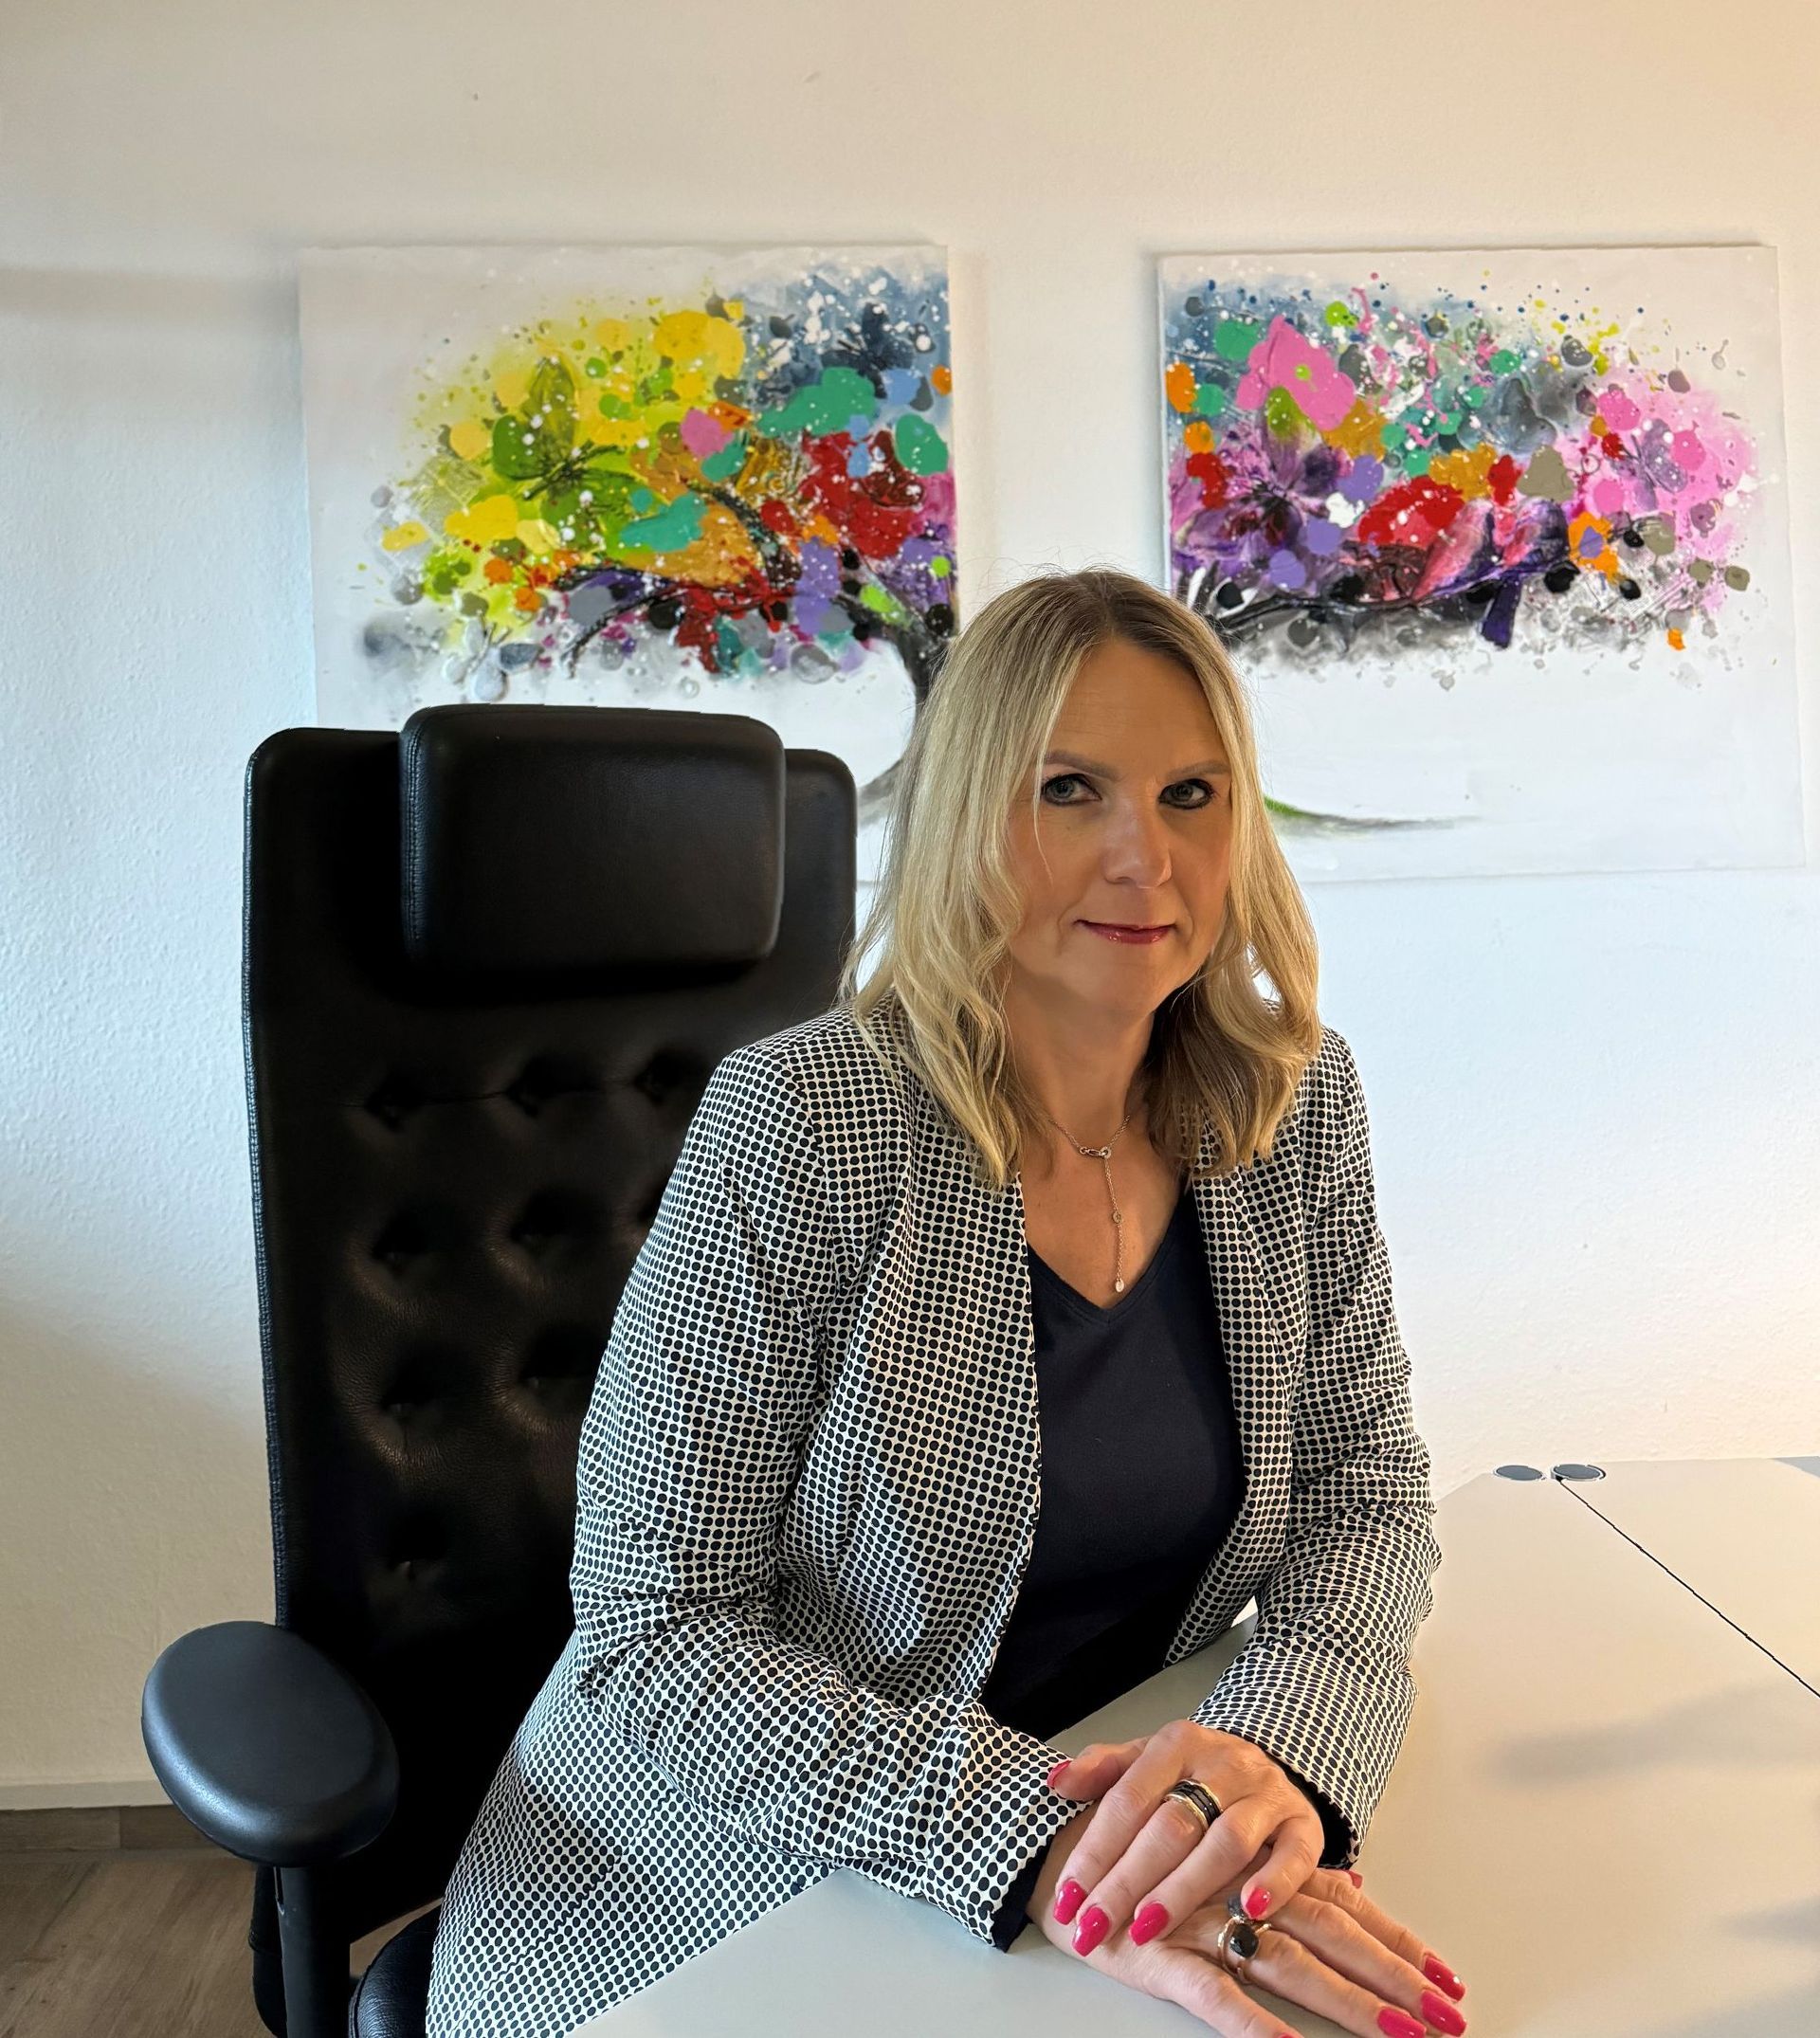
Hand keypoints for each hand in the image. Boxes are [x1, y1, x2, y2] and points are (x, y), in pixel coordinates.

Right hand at [1029, 1805, 1469, 2037]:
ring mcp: (1201, 1922)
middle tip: (1448, 2020)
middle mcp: (1238, 1888)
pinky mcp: (1158, 1956)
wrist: (1052, 1847)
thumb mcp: (1212, 1844)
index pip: (1342, 1902)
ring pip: (1289, 1964)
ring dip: (1348, 2004)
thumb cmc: (1134, 1846)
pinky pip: (1215, 1996)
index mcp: (1255, 1862)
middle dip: (1393, 1980)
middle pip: (1329, 1934)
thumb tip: (1360, 1883)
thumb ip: (1282, 1863)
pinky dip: (1253, 2027)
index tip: (1450, 1978)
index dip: (1396, 1939)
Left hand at [1044, 1720, 1327, 1943]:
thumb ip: (1102, 1771)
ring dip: (1183, 1889)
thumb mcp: (1146, 1761)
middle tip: (1093, 1925)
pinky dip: (1274, 1881)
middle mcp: (1224, 1763)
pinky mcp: (1305, 1824)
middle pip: (1171, 1825)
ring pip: (1226, 1842)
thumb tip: (1056, 1782)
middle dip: (1126, 1882)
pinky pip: (1295, 1853)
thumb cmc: (1193, 1776)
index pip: (1128, 1798)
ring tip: (1146, 1928)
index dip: (1094, 1850)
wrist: (1263, 1764)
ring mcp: (1267, 1793)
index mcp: (1177, 1744)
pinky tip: (1249, 1909)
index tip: (1066, 1897)